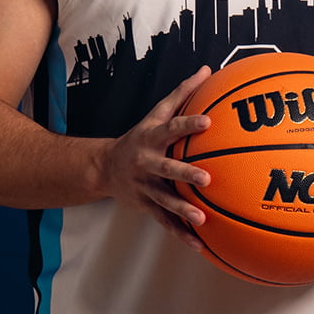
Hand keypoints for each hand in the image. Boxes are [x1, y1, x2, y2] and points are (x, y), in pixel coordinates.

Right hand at [99, 65, 212, 249]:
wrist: (105, 167)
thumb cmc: (141, 136)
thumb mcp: (157, 113)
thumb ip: (183, 93)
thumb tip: (207, 69)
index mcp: (152, 138)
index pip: (172, 128)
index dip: (189, 124)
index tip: (208, 122)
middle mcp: (147, 162)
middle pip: (167, 168)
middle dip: (185, 173)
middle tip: (206, 178)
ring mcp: (145, 186)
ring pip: (165, 200)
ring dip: (183, 210)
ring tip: (202, 220)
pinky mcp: (146, 206)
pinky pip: (165, 222)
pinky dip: (181, 234)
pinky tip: (200, 245)